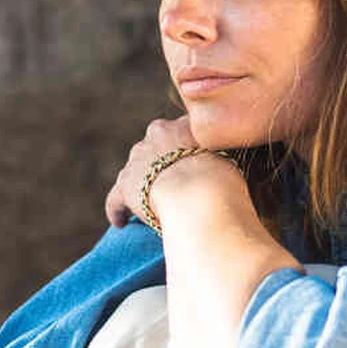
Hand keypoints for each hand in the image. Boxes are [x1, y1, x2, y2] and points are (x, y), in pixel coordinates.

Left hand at [105, 116, 235, 227]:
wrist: (198, 192)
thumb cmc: (223, 178)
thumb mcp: (230, 160)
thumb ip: (221, 160)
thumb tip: (225, 172)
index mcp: (183, 124)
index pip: (179, 132)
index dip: (182, 147)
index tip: (188, 160)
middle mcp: (156, 134)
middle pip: (153, 148)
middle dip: (158, 163)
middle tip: (169, 183)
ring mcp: (138, 159)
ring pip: (134, 171)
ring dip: (140, 185)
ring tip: (145, 205)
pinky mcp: (126, 185)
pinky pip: (116, 198)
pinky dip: (117, 209)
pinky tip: (120, 223)